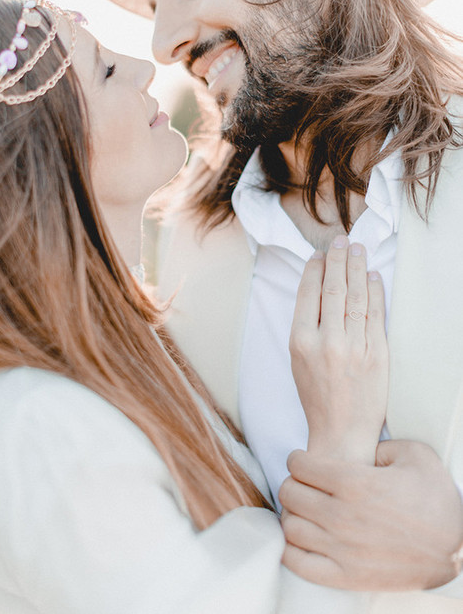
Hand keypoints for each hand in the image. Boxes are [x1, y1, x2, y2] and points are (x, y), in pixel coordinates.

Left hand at [279, 440, 462, 590]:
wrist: (456, 547)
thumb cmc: (436, 500)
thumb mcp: (414, 454)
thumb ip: (379, 444)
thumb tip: (358, 451)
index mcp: (354, 483)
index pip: (299, 466)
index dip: (297, 460)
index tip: (302, 462)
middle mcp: (342, 516)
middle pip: (290, 493)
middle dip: (293, 483)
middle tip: (302, 484)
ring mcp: (342, 549)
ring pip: (290, 526)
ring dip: (292, 514)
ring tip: (303, 510)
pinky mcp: (346, 576)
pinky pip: (298, 563)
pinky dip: (290, 548)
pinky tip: (300, 538)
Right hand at [289, 237, 387, 463]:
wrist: (340, 434)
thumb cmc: (316, 396)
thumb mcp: (298, 361)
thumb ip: (306, 327)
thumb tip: (317, 291)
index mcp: (301, 342)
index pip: (309, 294)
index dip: (316, 269)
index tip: (320, 254)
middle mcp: (327, 342)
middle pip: (333, 290)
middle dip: (338, 260)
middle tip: (342, 240)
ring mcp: (354, 348)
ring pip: (356, 298)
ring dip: (357, 270)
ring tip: (358, 251)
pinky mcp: (377, 356)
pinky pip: (376, 316)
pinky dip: (376, 294)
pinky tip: (373, 278)